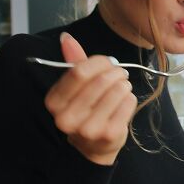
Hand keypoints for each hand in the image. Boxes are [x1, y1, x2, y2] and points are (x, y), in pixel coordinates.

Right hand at [44, 32, 136, 165]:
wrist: (93, 146)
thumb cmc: (85, 110)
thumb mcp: (75, 86)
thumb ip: (73, 61)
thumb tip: (66, 37)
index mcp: (54, 102)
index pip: (79, 72)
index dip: (99, 62)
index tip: (108, 62)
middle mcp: (67, 118)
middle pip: (100, 81)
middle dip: (115, 72)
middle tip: (120, 73)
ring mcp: (88, 129)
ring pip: (117, 90)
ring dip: (124, 84)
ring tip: (122, 87)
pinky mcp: (109, 135)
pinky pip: (128, 103)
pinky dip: (130, 97)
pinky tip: (124, 101)